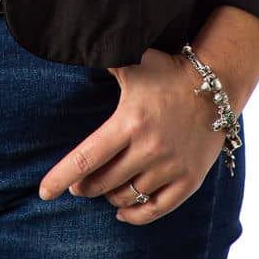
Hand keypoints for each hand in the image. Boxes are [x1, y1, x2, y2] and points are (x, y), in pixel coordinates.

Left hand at [36, 48, 227, 225]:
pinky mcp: (189, 181)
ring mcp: (170, 167)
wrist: (215, 87)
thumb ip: (103, 59)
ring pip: (127, 196)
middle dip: (84, 186)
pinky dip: (135, 214)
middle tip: (78, 184)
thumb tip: (73, 44)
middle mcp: (149, 148)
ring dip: (109, 196)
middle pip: (103, 182)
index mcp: (129, 122)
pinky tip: (122, 210)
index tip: (43, 192)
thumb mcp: (133, 63)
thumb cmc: (167, 72)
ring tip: (103, 188)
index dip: (61, 177)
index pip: (86, 157)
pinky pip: (156, 209)